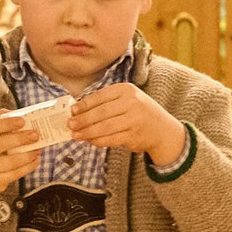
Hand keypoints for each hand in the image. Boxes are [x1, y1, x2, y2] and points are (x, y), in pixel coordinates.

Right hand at [0, 110, 40, 218]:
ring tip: (38, 149)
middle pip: (1, 144)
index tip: (22, 121)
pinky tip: (35, 161)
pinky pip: (15, 174)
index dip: (7, 123)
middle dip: (21, 138)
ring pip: (11, 161)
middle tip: (35, 135)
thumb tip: (17, 113)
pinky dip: (28, 167)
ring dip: (28, 155)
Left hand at [70, 83, 187, 165]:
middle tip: (70, 125)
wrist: (161, 129)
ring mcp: (133, 120)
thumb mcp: (127, 98)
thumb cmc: (138, 111)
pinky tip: (90, 140)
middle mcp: (132, 103)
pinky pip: (110, 139)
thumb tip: (79, 110)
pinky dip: (98, 140)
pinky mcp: (133, 136)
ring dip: (87, 132)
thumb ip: (106, 102)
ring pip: (104, 127)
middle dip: (83, 120)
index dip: (84, 105)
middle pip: (101, 113)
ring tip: (76, 135)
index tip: (72, 111)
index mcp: (127, 90)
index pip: (100, 97)